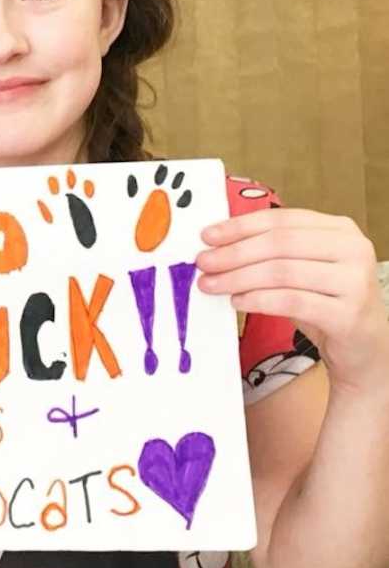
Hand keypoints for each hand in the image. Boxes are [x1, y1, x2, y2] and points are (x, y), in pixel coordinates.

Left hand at [196, 209, 388, 392]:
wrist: (364, 349)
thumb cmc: (325, 303)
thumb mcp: (302, 268)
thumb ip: (271, 251)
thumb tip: (218, 243)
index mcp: (340, 229)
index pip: (281, 219)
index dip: (240, 226)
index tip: (208, 235)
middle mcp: (353, 249)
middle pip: (279, 244)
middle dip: (234, 253)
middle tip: (204, 262)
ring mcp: (355, 281)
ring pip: (282, 272)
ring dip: (239, 278)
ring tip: (212, 285)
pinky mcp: (349, 314)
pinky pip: (292, 301)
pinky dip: (258, 300)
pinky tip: (237, 302)